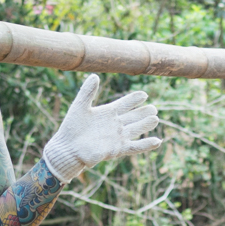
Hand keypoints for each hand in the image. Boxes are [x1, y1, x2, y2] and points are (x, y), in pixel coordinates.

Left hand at [41, 75, 162, 180]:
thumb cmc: (71, 128)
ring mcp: (117, 137)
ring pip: (136, 129)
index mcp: (107, 113)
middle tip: (154, 108)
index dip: (134, 99)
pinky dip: (146, 144)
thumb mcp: (80, 106)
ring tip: (156, 118)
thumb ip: (87, 92)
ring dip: (146, 124)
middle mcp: (115, 124)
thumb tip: (95, 76)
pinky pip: (135, 147)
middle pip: (134, 117)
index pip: (125, 104)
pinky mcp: (117, 149)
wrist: (67, 148)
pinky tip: (157, 141)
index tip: (144, 94)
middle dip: (144, 112)